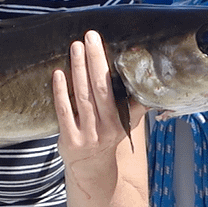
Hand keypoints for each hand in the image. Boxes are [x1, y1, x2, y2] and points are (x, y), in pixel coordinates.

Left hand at [53, 30, 146, 170]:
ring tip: (76, 46)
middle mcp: (106, 126)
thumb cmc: (109, 137)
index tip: (110, 44)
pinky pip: (64, 111)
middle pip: (100, 87)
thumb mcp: (127, 123)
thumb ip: (135, 104)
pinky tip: (58, 73)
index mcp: (121, 120)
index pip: (117, 88)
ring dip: (79, 69)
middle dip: (95, 60)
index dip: (112, 67)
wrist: (93, 171)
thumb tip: (149, 78)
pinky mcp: (69, 139)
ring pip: (82, 96)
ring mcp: (87, 133)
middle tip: (90, 36)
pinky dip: (60, 91)